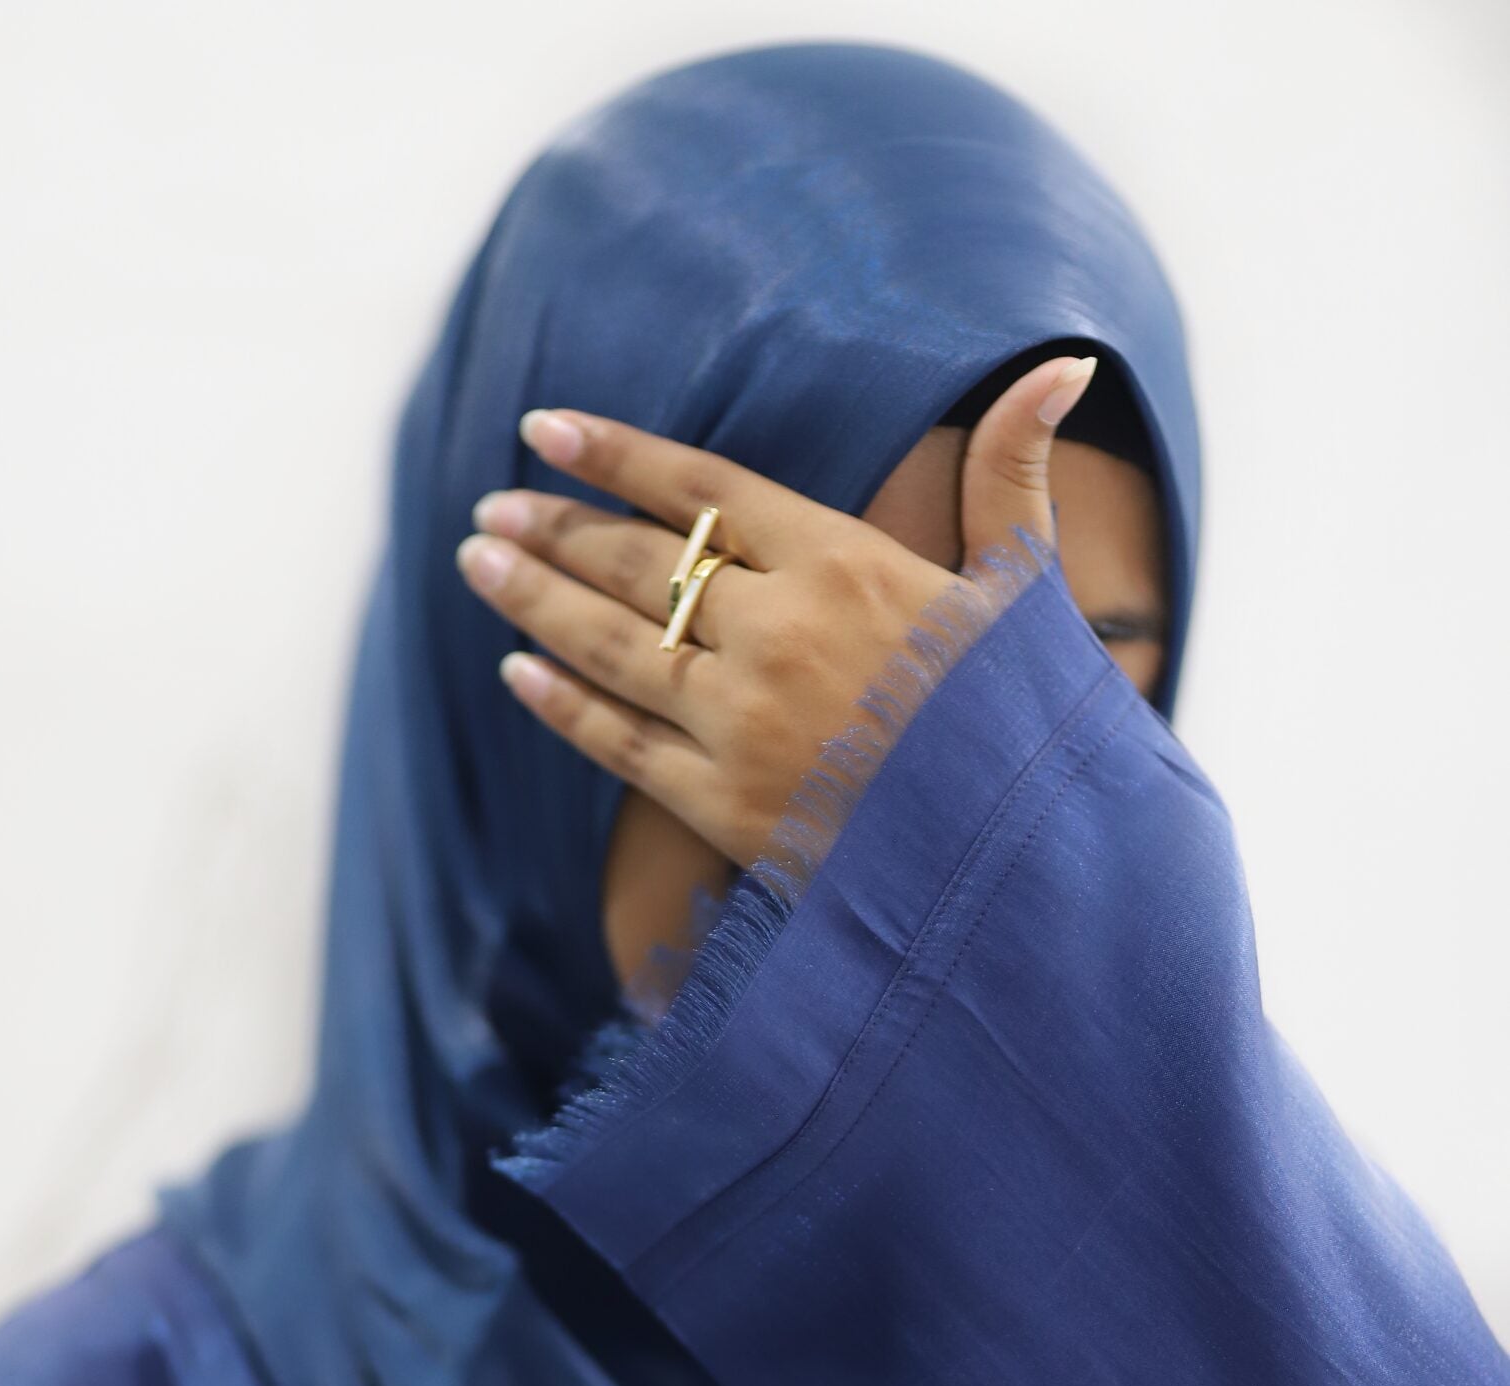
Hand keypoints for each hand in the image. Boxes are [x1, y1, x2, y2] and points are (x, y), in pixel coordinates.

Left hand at [454, 351, 1095, 871]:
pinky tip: (515, 672)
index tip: (543, 428)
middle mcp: (779, 635)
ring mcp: (742, 724)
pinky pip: (620, 744)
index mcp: (847, 565)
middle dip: (554, 530)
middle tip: (491, 506)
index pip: (702, 490)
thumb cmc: (1028, 724)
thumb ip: (1011, 475)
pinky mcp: (724, 806)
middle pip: (639, 564)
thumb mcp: (1026, 589)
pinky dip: (562, 705)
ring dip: (534, 601)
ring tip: (479, 561)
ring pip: (612, 645)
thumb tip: (1061, 362)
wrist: (1023, 868)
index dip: (614, 455)